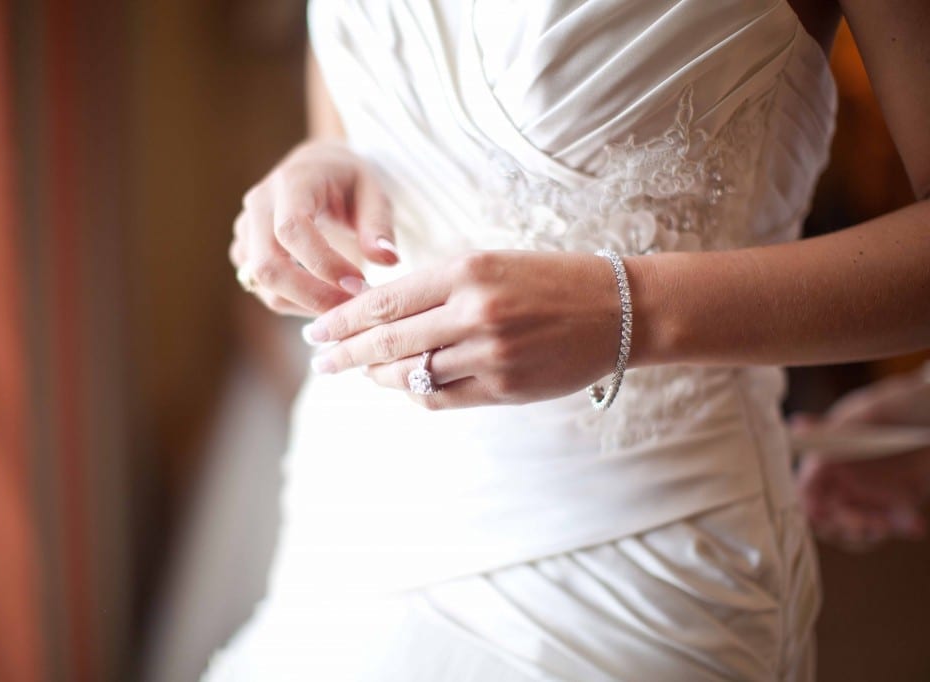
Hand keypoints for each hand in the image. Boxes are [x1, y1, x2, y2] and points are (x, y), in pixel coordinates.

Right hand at [229, 141, 398, 315]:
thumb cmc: (349, 181)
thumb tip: (388, 260)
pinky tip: (324, 299)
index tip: (358, 283)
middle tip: (352, 308)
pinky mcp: (244, 251)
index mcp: (291, 182)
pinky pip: (261, 288)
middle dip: (311, 295)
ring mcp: (246, 229)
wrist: (317, 169)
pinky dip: (292, 303)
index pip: (292, 229)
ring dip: (302, 304)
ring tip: (343, 306)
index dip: (323, 264)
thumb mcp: (374, 192)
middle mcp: (259, 204)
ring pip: (261, 282)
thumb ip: (379, 226)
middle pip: (268, 264)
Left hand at [303, 250, 625, 408]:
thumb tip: (379, 314)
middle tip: (320, 362)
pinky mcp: (505, 388)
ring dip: (379, 377)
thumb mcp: (491, 264)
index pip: (385, 302)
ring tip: (363, 373)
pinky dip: (417, 393)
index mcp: (467, 272)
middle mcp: (474, 313)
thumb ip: (437, 288)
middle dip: (345, 355)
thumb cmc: (550, 280)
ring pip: (412, 375)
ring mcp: (490, 354)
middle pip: (388, 342)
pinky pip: (442, 398)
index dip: (342, 321)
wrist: (619, 310)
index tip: (316, 331)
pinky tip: (405, 386)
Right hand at [794, 369, 929, 550]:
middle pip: (830, 516)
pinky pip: (895, 524)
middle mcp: (845, 478)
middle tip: (868, 526)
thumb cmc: (899, 406)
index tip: (821, 516)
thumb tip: (796, 426)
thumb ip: (834, 428)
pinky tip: (916, 524)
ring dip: (872, 532)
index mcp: (829, 457)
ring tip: (891, 525)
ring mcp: (871, 492)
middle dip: (844, 525)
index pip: (807, 488)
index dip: (809, 505)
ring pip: (859, 526)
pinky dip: (903, 528)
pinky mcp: (899, 500)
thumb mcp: (867, 414)